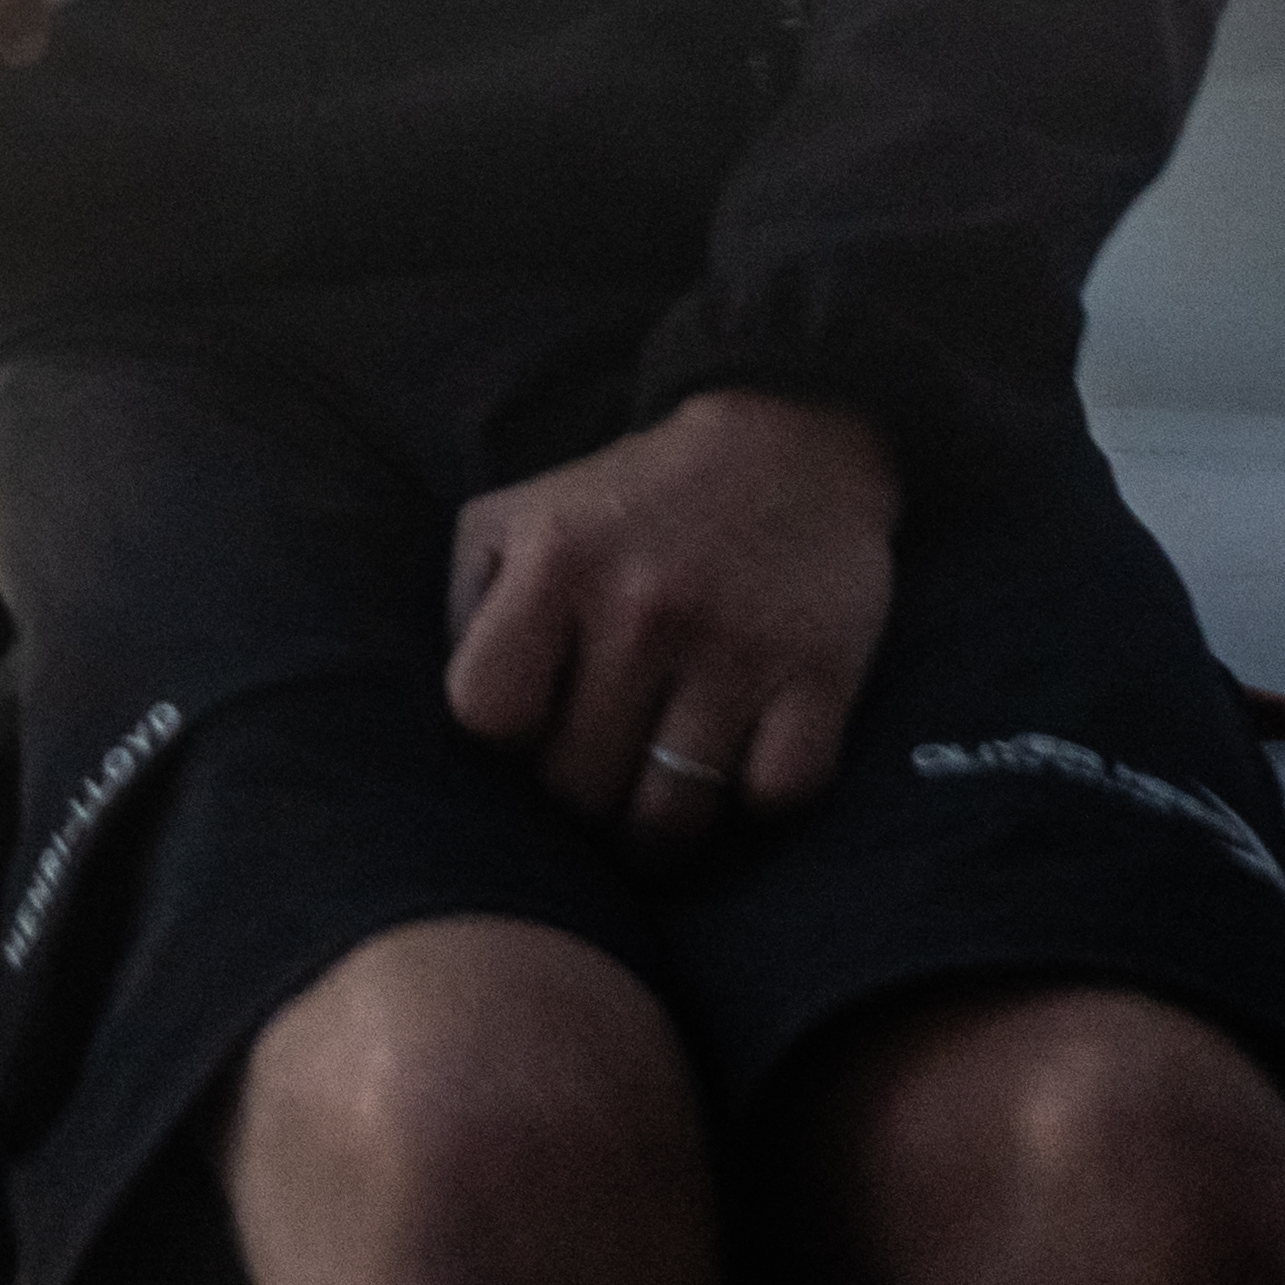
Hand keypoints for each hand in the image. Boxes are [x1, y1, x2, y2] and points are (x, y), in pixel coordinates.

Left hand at [443, 388, 900, 864]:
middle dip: (576, 800)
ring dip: (654, 835)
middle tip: (593, 783)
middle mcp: (645, 608)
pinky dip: (748, 803)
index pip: (488, 713)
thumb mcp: (524, 516)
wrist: (791, 449)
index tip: (530, 733)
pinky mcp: (820, 676)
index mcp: (560, 561)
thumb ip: (472, 607)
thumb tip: (464, 719)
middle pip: (578, 783)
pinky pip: (772, 796)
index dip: (500, 743)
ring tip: (648, 812)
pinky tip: (733, 771)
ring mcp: (736, 648)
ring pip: (671, 816)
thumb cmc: (635, 502)